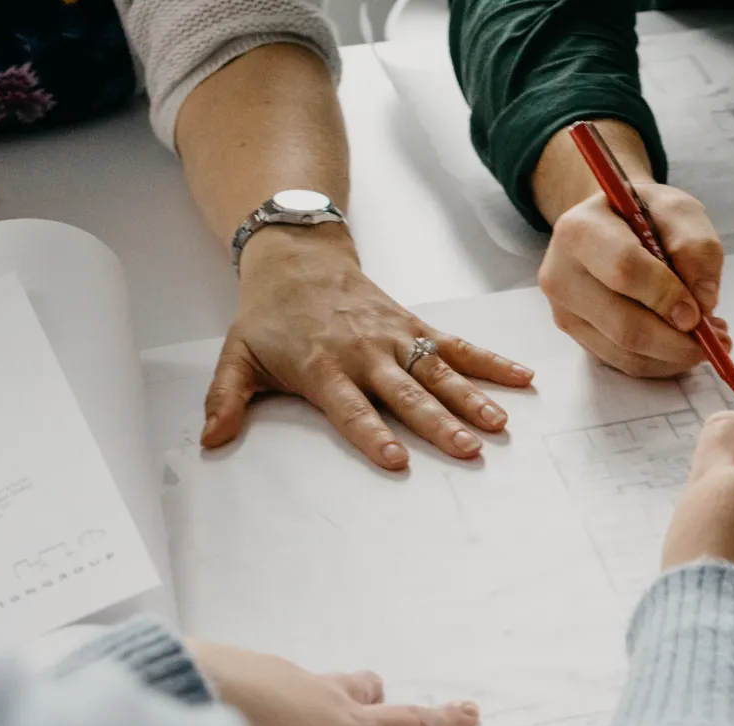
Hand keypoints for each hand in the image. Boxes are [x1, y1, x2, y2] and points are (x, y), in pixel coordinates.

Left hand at [190, 641, 479, 725]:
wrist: (171, 691)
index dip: (442, 723)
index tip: (468, 713)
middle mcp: (317, 695)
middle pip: (364, 689)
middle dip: (371, 703)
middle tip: (366, 722)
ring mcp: (272, 674)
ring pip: (309, 686)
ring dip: (307, 708)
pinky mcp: (230, 665)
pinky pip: (260, 684)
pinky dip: (258, 706)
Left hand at [202, 226, 534, 469]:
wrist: (298, 258)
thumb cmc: (269, 316)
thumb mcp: (238, 356)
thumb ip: (225, 400)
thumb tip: (210, 440)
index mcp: (323, 367)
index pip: (351, 408)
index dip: (372, 433)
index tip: (397, 458)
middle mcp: (365, 354)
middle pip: (406, 395)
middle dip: (438, 423)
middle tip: (468, 449)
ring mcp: (395, 339)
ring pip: (438, 373)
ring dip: (472, 399)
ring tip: (499, 425)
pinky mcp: (414, 327)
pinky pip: (457, 346)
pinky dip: (490, 362)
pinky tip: (522, 379)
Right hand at [531, 120, 727, 378]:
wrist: (611, 228)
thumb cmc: (645, 216)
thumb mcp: (678, 211)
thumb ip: (697, 246)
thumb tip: (704, 301)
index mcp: (580, 231)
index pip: (624, 270)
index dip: (666, 296)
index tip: (700, 312)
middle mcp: (561, 276)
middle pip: (624, 325)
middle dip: (678, 339)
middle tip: (717, 338)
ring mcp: (566, 312)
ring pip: (627, 353)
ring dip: (676, 354)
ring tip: (708, 337)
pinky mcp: (579, 339)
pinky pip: (627, 364)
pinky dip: (664, 361)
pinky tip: (685, 342)